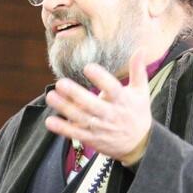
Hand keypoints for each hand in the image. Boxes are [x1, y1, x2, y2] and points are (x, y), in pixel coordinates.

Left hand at [45, 49, 151, 165]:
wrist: (139, 143)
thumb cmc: (138, 112)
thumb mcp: (141, 91)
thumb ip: (138, 70)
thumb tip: (141, 49)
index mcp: (122, 101)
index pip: (112, 88)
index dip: (101, 78)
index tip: (88, 67)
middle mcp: (111, 114)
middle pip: (92, 104)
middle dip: (75, 94)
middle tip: (60, 83)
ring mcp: (101, 128)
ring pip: (80, 118)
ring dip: (64, 108)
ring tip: (51, 96)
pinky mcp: (93, 139)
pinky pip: (76, 134)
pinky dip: (63, 129)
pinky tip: (50, 121)